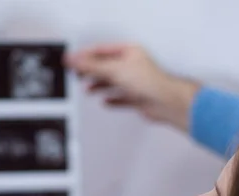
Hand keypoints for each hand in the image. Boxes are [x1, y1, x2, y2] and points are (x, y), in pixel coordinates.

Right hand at [65, 44, 199, 130]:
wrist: (166, 102)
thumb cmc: (150, 82)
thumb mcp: (115, 70)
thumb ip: (93, 66)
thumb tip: (76, 60)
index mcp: (130, 51)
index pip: (102, 51)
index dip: (86, 56)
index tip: (73, 61)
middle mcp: (133, 66)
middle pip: (107, 67)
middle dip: (92, 72)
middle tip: (77, 75)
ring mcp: (136, 82)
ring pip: (113, 83)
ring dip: (99, 86)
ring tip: (87, 89)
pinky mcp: (138, 98)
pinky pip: (121, 98)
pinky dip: (113, 100)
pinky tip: (105, 101)